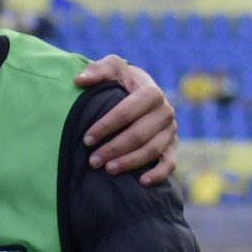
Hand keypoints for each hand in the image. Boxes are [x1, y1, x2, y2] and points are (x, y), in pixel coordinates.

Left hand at [76, 56, 177, 185]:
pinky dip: (158, 173)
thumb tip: (79, 80)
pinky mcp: (172, 145)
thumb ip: (98, 70)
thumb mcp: (111, 69)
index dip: (107, 126)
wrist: (140, 91)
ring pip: (152, 150)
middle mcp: (165, 111)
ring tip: (107, 170)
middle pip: (140, 134)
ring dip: (130, 162)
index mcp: (151, 92)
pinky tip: (141, 182)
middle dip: (115, 148)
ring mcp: (170, 130)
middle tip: (92, 161)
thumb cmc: (121, 81)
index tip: (86, 139)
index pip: (128, 111)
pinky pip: (170, 162)